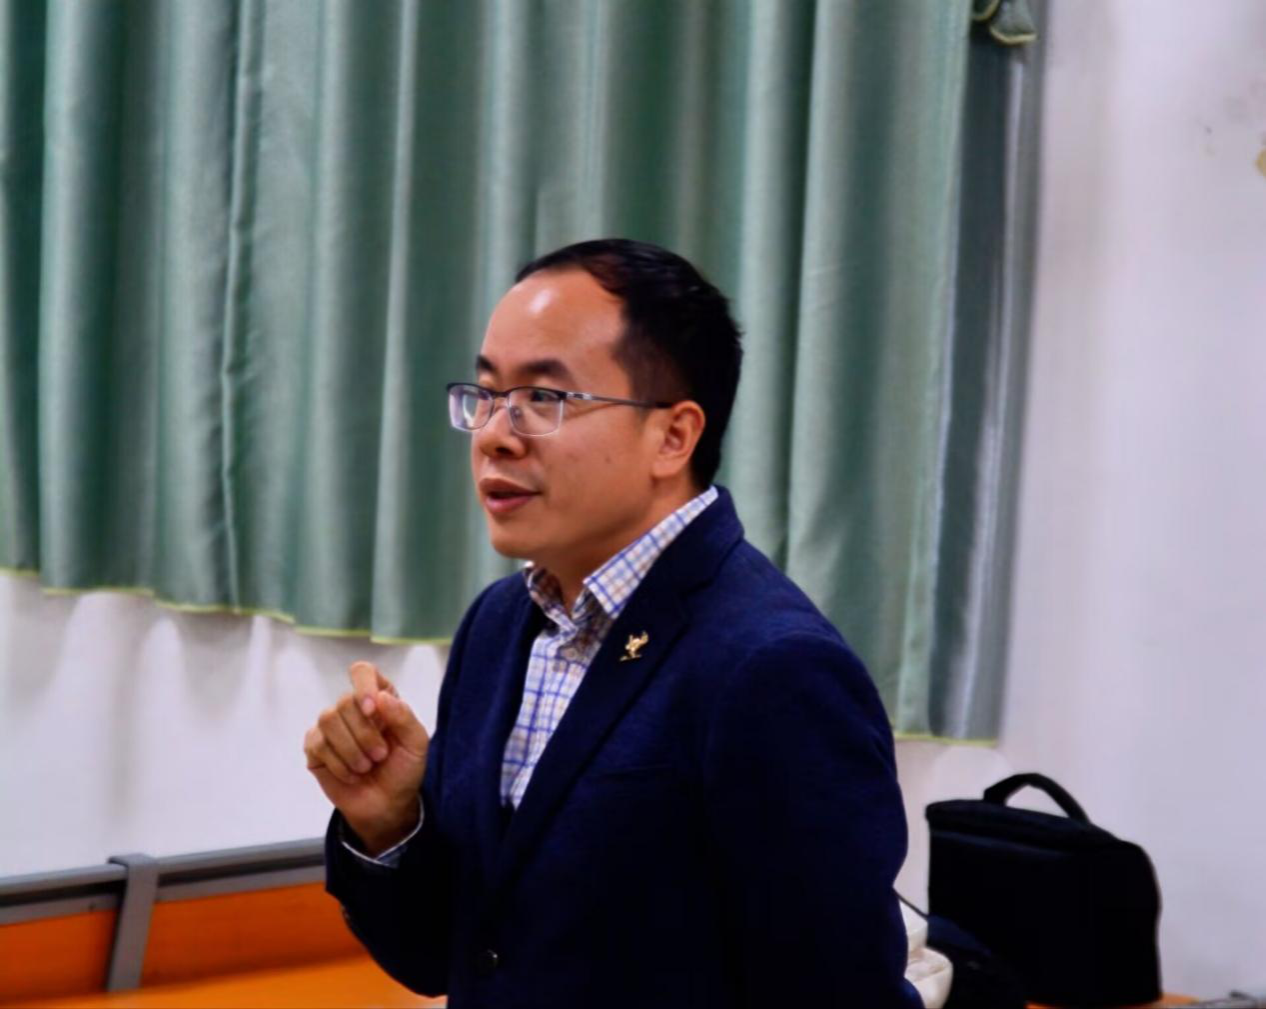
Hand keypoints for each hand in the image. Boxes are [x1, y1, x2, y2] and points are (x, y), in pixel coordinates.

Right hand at [304, 661, 430, 854]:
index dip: (364, 686)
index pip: (362, 672)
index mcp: (379, 699)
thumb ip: (404, 716)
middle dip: (365, 734)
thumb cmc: (404, 769)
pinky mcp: (315, 748)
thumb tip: (381, 696)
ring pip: (328, 719)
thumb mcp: (416, 744)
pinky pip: (317, 744)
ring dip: (351, 749)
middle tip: (380, 756)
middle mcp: (353, 709)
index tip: (373, 710)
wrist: (388, 805)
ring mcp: (331, 727)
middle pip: (345, 701)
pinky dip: (338, 763)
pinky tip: (352, 775)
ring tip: (366, 767)